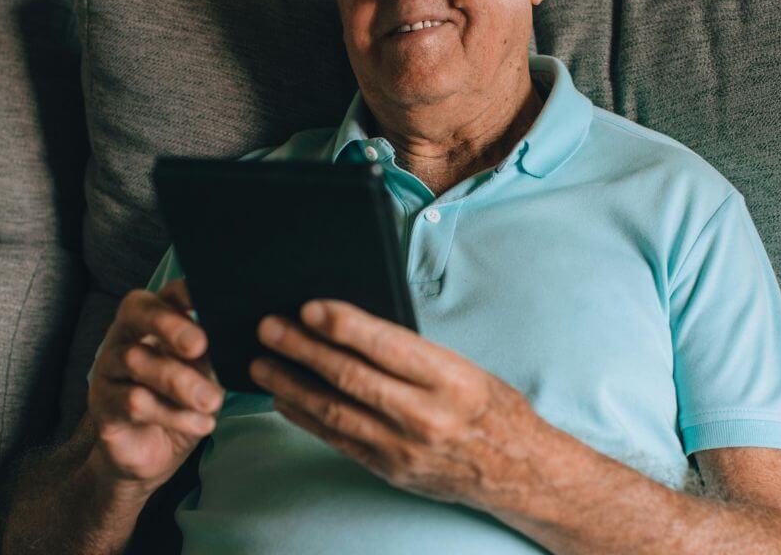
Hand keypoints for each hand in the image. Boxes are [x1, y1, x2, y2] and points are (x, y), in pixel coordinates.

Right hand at [86, 280, 223, 492]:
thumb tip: (234, 335)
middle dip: (169, 325)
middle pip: (136, 312)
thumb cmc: (181, 401)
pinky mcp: (102, 404)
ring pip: (135, 360)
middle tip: (199, 345)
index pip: (164, 293)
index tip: (205, 297)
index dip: (182, 292)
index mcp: (154, 319)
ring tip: (212, 401)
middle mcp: (126, 335)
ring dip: (179, 382)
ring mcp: (109, 368)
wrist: (153, 452)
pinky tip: (202, 424)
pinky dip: (173, 414)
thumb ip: (211, 352)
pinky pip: (133, 401)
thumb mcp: (203, 374)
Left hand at [249, 300, 548, 509]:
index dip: (343, 325)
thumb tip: (350, 326)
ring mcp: (403, 447)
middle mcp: (425, 415)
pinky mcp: (389, 469)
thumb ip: (410, 352)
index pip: (386, 346)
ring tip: (263, 363)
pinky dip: (306, 417)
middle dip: (302, 349)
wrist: (517, 471)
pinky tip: (284, 399)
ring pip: (335, 411)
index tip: (309, 308)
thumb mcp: (462, 366)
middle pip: (350, 377)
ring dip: (292, 384)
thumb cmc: (489, 407)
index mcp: (450, 379)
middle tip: (269, 328)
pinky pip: (337, 439)